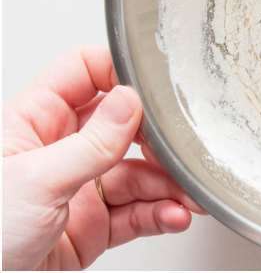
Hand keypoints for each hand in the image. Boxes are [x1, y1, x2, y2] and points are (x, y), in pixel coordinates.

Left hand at [3, 47, 201, 268]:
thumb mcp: (36, 182)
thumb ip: (91, 144)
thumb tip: (131, 101)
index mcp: (34, 123)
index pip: (84, 72)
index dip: (119, 72)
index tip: (153, 88)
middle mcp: (58, 151)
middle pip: (123, 125)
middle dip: (159, 139)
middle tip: (180, 148)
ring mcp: (77, 190)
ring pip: (137, 173)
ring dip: (168, 183)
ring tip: (187, 194)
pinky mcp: (91, 227)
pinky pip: (136, 213)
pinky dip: (160, 214)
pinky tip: (173, 215)